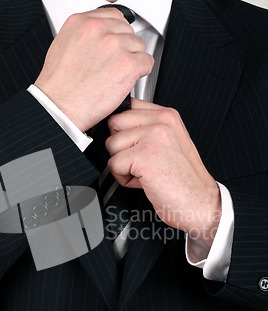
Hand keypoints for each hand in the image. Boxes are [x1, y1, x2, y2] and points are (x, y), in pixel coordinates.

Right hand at [34, 8, 153, 131]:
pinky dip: (141, 73)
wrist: (60, 107)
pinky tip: (126, 81)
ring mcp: (115, 45)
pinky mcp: (128, 64)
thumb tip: (100, 36)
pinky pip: (147, 62)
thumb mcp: (63, 45)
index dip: (117, 34)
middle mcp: (98, 28)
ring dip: (132, 61)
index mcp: (81, 21)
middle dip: (125, 48)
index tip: (115, 46)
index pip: (114, 16)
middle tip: (114, 65)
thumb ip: (84, 35)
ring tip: (117, 75)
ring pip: (139, 46)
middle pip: (128, 31)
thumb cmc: (59, 86)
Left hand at [106, 99, 221, 246]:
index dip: (123, 129)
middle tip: (141, 162)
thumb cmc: (183, 180)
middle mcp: (161, 121)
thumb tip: (117, 126)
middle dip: (120, 146)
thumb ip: (147, 129)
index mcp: (167, 115)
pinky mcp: (144, 156)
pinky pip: (114, 164)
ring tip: (144, 172)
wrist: (200, 204)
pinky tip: (143, 181)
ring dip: (122, 164)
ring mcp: (153, 137)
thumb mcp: (169, 143)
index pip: (127, 106)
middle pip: (114, 123)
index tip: (134, 144)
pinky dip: (123, 179)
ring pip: (111, 144)